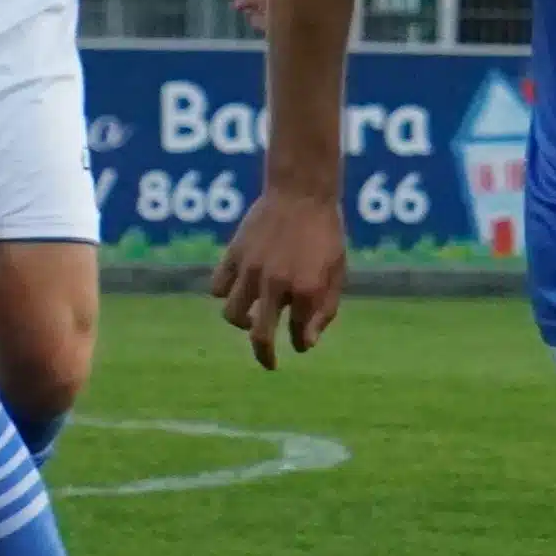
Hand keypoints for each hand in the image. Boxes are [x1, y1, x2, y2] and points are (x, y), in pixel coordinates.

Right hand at [210, 182, 348, 368]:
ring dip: (243, 324)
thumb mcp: (337, 271)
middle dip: (265, 356)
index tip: (301, 340)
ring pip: (232, 315)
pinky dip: (226, 294)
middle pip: (260, 337)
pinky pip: (218, 287)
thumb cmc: (325, 233)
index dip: (301, 342)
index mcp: (307, 289)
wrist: (302, 191)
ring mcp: (251, 270)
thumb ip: (325, 310)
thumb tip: (307, 344)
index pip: (299, 336)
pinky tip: (239, 290)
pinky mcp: (234, 255)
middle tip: (270, 363)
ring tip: (252, 318)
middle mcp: (276, 284)